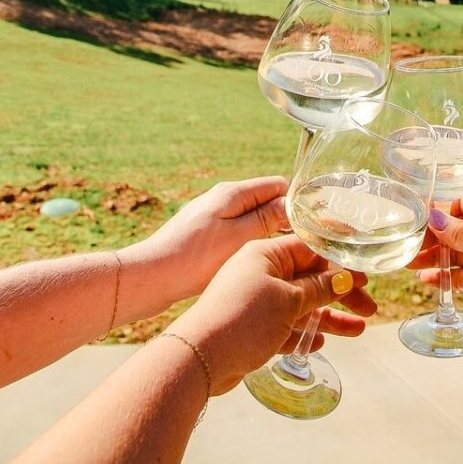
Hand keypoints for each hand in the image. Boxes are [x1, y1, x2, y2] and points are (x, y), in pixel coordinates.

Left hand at [131, 177, 288, 302]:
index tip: (312, 226)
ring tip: (280, 257)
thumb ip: (266, 218)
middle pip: (265, 201)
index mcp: (232, 193)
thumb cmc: (193, 259)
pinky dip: (249, 243)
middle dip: (284, 219)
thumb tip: (292, 203)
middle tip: (302, 246)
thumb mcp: (238, 238)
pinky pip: (237, 232)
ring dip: (267, 233)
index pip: (277, 185)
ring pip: (252, 218)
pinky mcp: (204, 235)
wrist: (150, 278)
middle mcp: (222, 199)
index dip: (297, 203)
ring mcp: (212, 216)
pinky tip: (253, 263)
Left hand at [170, 233, 376, 393]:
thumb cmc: (242, 318)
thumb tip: (342, 278)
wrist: (198, 358)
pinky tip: (320, 343)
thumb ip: (317, 288)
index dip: (340, 261)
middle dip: (340, 293)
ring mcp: (255, 301)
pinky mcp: (250, 327)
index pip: (310, 248)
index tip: (366, 274)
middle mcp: (260, 272)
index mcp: (265, 253)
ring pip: (300, 305)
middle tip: (370, 307)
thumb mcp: (287, 300)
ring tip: (358, 330)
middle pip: (309, 278)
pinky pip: (283, 326)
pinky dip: (302, 333)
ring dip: (328, 316)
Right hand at [413, 190, 462, 345]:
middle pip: (455, 231)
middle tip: (405, 245)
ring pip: (456, 255)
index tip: (415, 218)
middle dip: (431, 238)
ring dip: (434, 258)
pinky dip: (446, 278)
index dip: (439, 211)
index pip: (460, 203)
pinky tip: (427, 280)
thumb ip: (455, 231)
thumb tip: (432, 217)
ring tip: (408, 263)